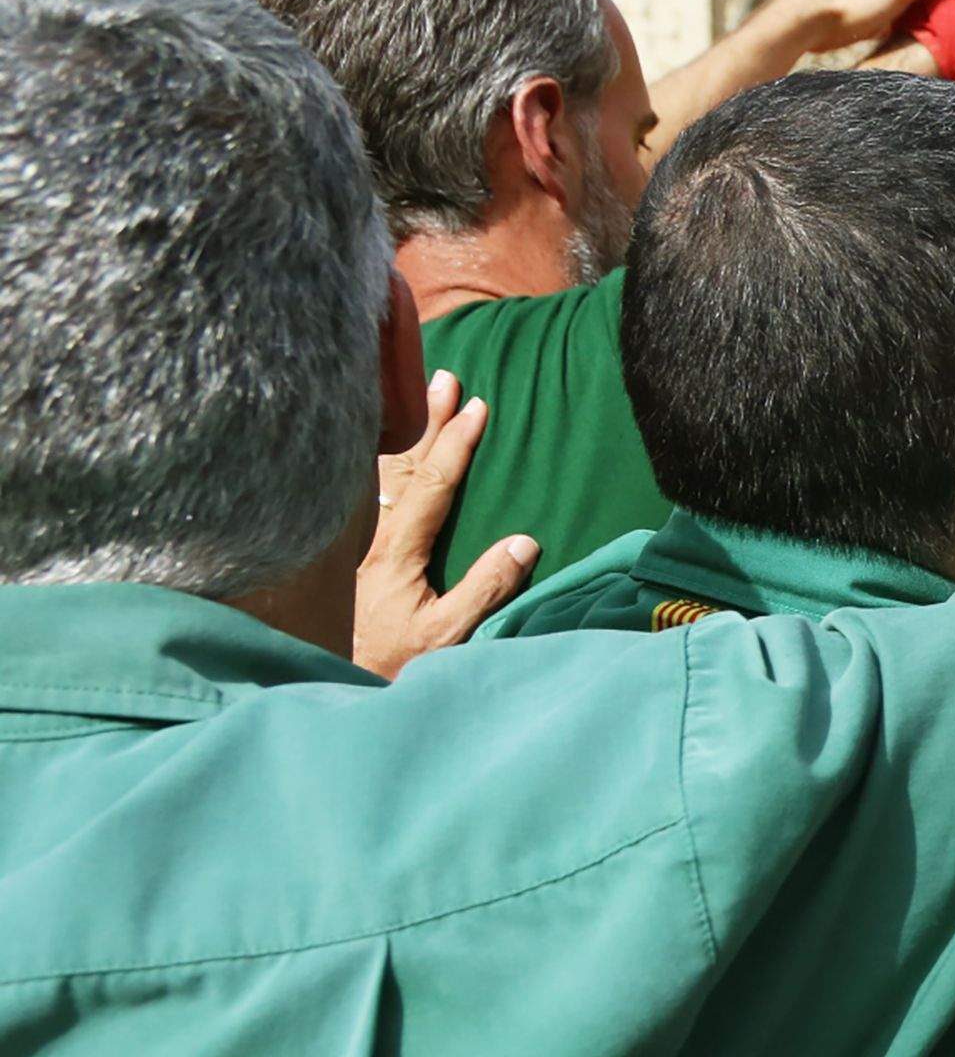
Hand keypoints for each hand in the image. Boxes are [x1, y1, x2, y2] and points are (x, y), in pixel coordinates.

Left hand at [359, 371, 536, 676]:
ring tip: (413, 394)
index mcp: (397, 552)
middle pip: (401, 464)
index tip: (476, 408)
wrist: (327, 679)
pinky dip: (372, 457)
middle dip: (424, 419)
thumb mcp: (448, 634)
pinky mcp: (343, 546)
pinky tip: (378, 443)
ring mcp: (353, 538)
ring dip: (399, 431)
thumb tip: (525, 542)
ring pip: (375, 471)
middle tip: (443, 377)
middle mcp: (369, 535)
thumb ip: (487, 588)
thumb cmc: (393, 660)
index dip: (455, 444)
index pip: (433, 484)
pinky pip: (360, 488)